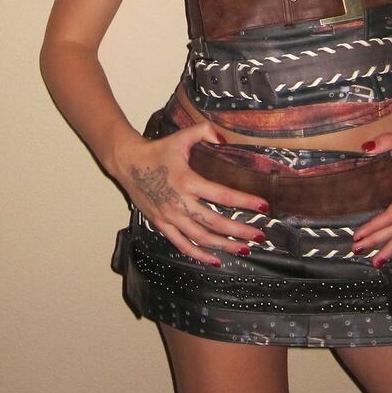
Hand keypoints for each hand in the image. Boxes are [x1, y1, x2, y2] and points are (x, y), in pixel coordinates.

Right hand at [114, 123, 269, 266]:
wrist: (127, 162)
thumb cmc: (157, 150)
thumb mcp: (181, 136)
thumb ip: (204, 131)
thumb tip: (224, 139)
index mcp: (187, 181)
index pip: (223, 195)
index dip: (245, 202)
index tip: (263, 207)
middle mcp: (179, 202)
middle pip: (215, 223)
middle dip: (240, 231)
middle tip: (260, 236)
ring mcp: (169, 217)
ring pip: (201, 238)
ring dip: (224, 246)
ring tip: (244, 249)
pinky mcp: (161, 224)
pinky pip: (182, 245)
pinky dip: (199, 256)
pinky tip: (215, 261)